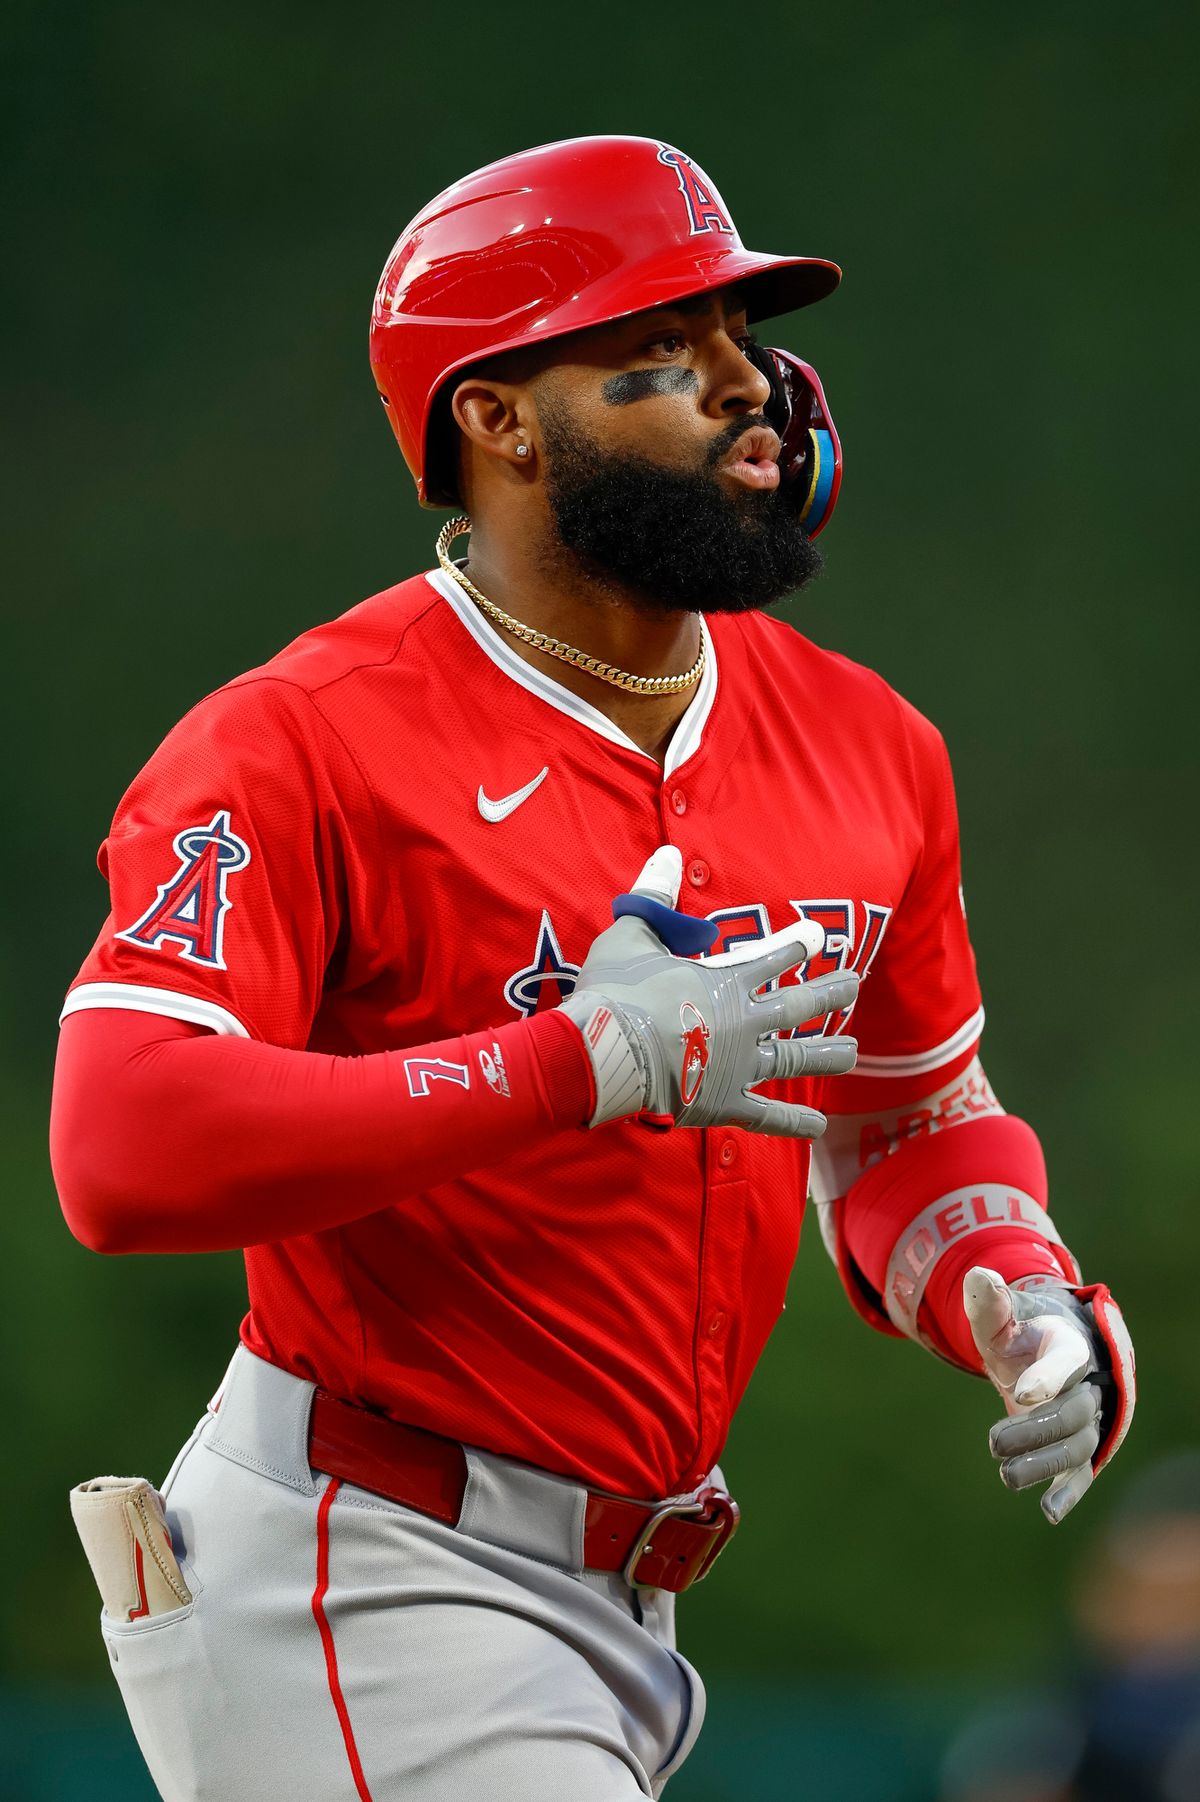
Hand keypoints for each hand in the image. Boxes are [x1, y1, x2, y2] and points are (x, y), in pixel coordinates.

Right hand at [560, 845, 858, 1134]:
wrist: (607, 1051)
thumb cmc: (616, 992)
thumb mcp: (632, 934)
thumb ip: (655, 897)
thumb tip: (669, 855)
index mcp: (728, 981)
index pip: (774, 958)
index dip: (797, 946)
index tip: (820, 937)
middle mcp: (746, 1021)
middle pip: (799, 1006)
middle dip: (830, 992)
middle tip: (855, 983)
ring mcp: (740, 1064)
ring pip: (794, 1058)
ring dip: (825, 1054)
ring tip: (852, 1052)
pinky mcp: (725, 1103)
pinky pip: (766, 1115)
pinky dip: (793, 1122)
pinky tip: (818, 1127)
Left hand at [963, 1266, 1105, 1524]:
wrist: (1049, 1347)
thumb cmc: (1023, 1330)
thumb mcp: (1003, 1315)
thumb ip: (991, 1302)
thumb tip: (979, 1277)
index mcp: (1069, 1346)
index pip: (1066, 1363)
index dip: (1045, 1378)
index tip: (1020, 1393)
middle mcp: (1086, 1384)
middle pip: (1072, 1413)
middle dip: (1035, 1431)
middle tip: (993, 1443)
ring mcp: (1087, 1417)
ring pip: (1077, 1447)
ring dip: (1044, 1464)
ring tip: (1005, 1476)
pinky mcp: (1079, 1444)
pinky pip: (1082, 1472)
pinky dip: (1069, 1492)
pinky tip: (1049, 1513)